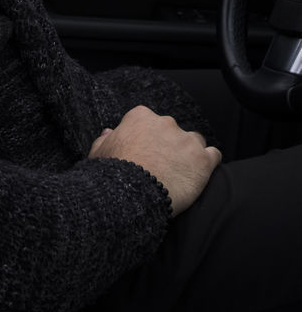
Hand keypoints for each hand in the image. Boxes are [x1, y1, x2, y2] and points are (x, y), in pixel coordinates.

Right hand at [88, 105, 220, 216]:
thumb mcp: (99, 152)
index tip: (144, 151)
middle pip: (172, 130)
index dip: (146, 137)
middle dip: (169, 144)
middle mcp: (166, 123)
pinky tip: (200, 174)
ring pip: (194, 141)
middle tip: (162, 165)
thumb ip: (104, 139)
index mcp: (140, 117)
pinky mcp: (202, 160)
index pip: (147, 121)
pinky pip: (213, 155)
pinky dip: (209, 163)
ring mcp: (186, 140)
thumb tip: (108, 131)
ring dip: (190, 152)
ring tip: (182, 171)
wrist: (133, 193)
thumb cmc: (113, 172)